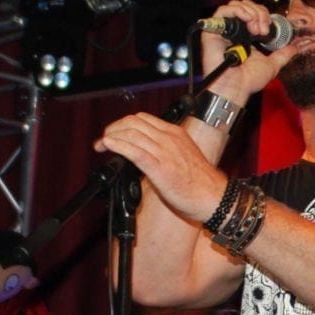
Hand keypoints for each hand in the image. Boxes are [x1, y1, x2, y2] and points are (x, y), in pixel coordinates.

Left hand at [94, 113, 230, 223]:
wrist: (213, 196)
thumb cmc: (199, 182)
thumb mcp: (183, 155)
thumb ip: (165, 150)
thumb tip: (144, 154)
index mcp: (174, 133)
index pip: (143, 118)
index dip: (123, 124)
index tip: (114, 134)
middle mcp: (168, 138)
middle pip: (133, 122)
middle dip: (114, 128)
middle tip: (104, 140)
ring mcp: (164, 152)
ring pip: (131, 133)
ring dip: (111, 136)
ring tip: (102, 145)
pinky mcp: (159, 167)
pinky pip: (134, 151)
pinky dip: (118, 145)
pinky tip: (108, 145)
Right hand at [193, 0, 300, 99]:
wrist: (236, 89)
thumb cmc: (248, 81)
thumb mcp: (272, 65)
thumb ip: (283, 55)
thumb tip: (294, 47)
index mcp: (245, 36)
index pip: (253, 12)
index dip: (264, 14)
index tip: (270, 28)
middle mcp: (234, 31)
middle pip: (245, 6)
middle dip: (259, 13)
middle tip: (264, 30)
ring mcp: (223, 30)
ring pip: (235, 5)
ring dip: (251, 12)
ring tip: (256, 29)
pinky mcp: (212, 31)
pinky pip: (222, 11)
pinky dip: (238, 11)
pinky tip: (247, 21)